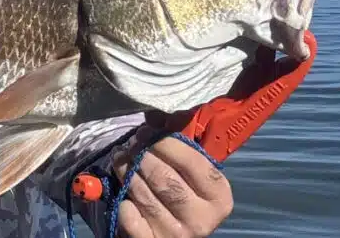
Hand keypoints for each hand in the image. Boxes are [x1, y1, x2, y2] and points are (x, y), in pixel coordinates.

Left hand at [112, 128, 233, 237]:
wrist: (174, 232)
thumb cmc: (181, 191)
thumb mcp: (188, 170)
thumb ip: (177, 141)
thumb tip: (155, 114)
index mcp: (219, 196)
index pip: (191, 161)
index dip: (163, 142)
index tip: (145, 131)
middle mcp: (203, 219)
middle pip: (164, 177)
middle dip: (141, 155)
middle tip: (129, 145)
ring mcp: (178, 235)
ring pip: (143, 193)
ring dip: (126, 171)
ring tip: (120, 159)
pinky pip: (129, 216)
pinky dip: (123, 201)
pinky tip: (123, 192)